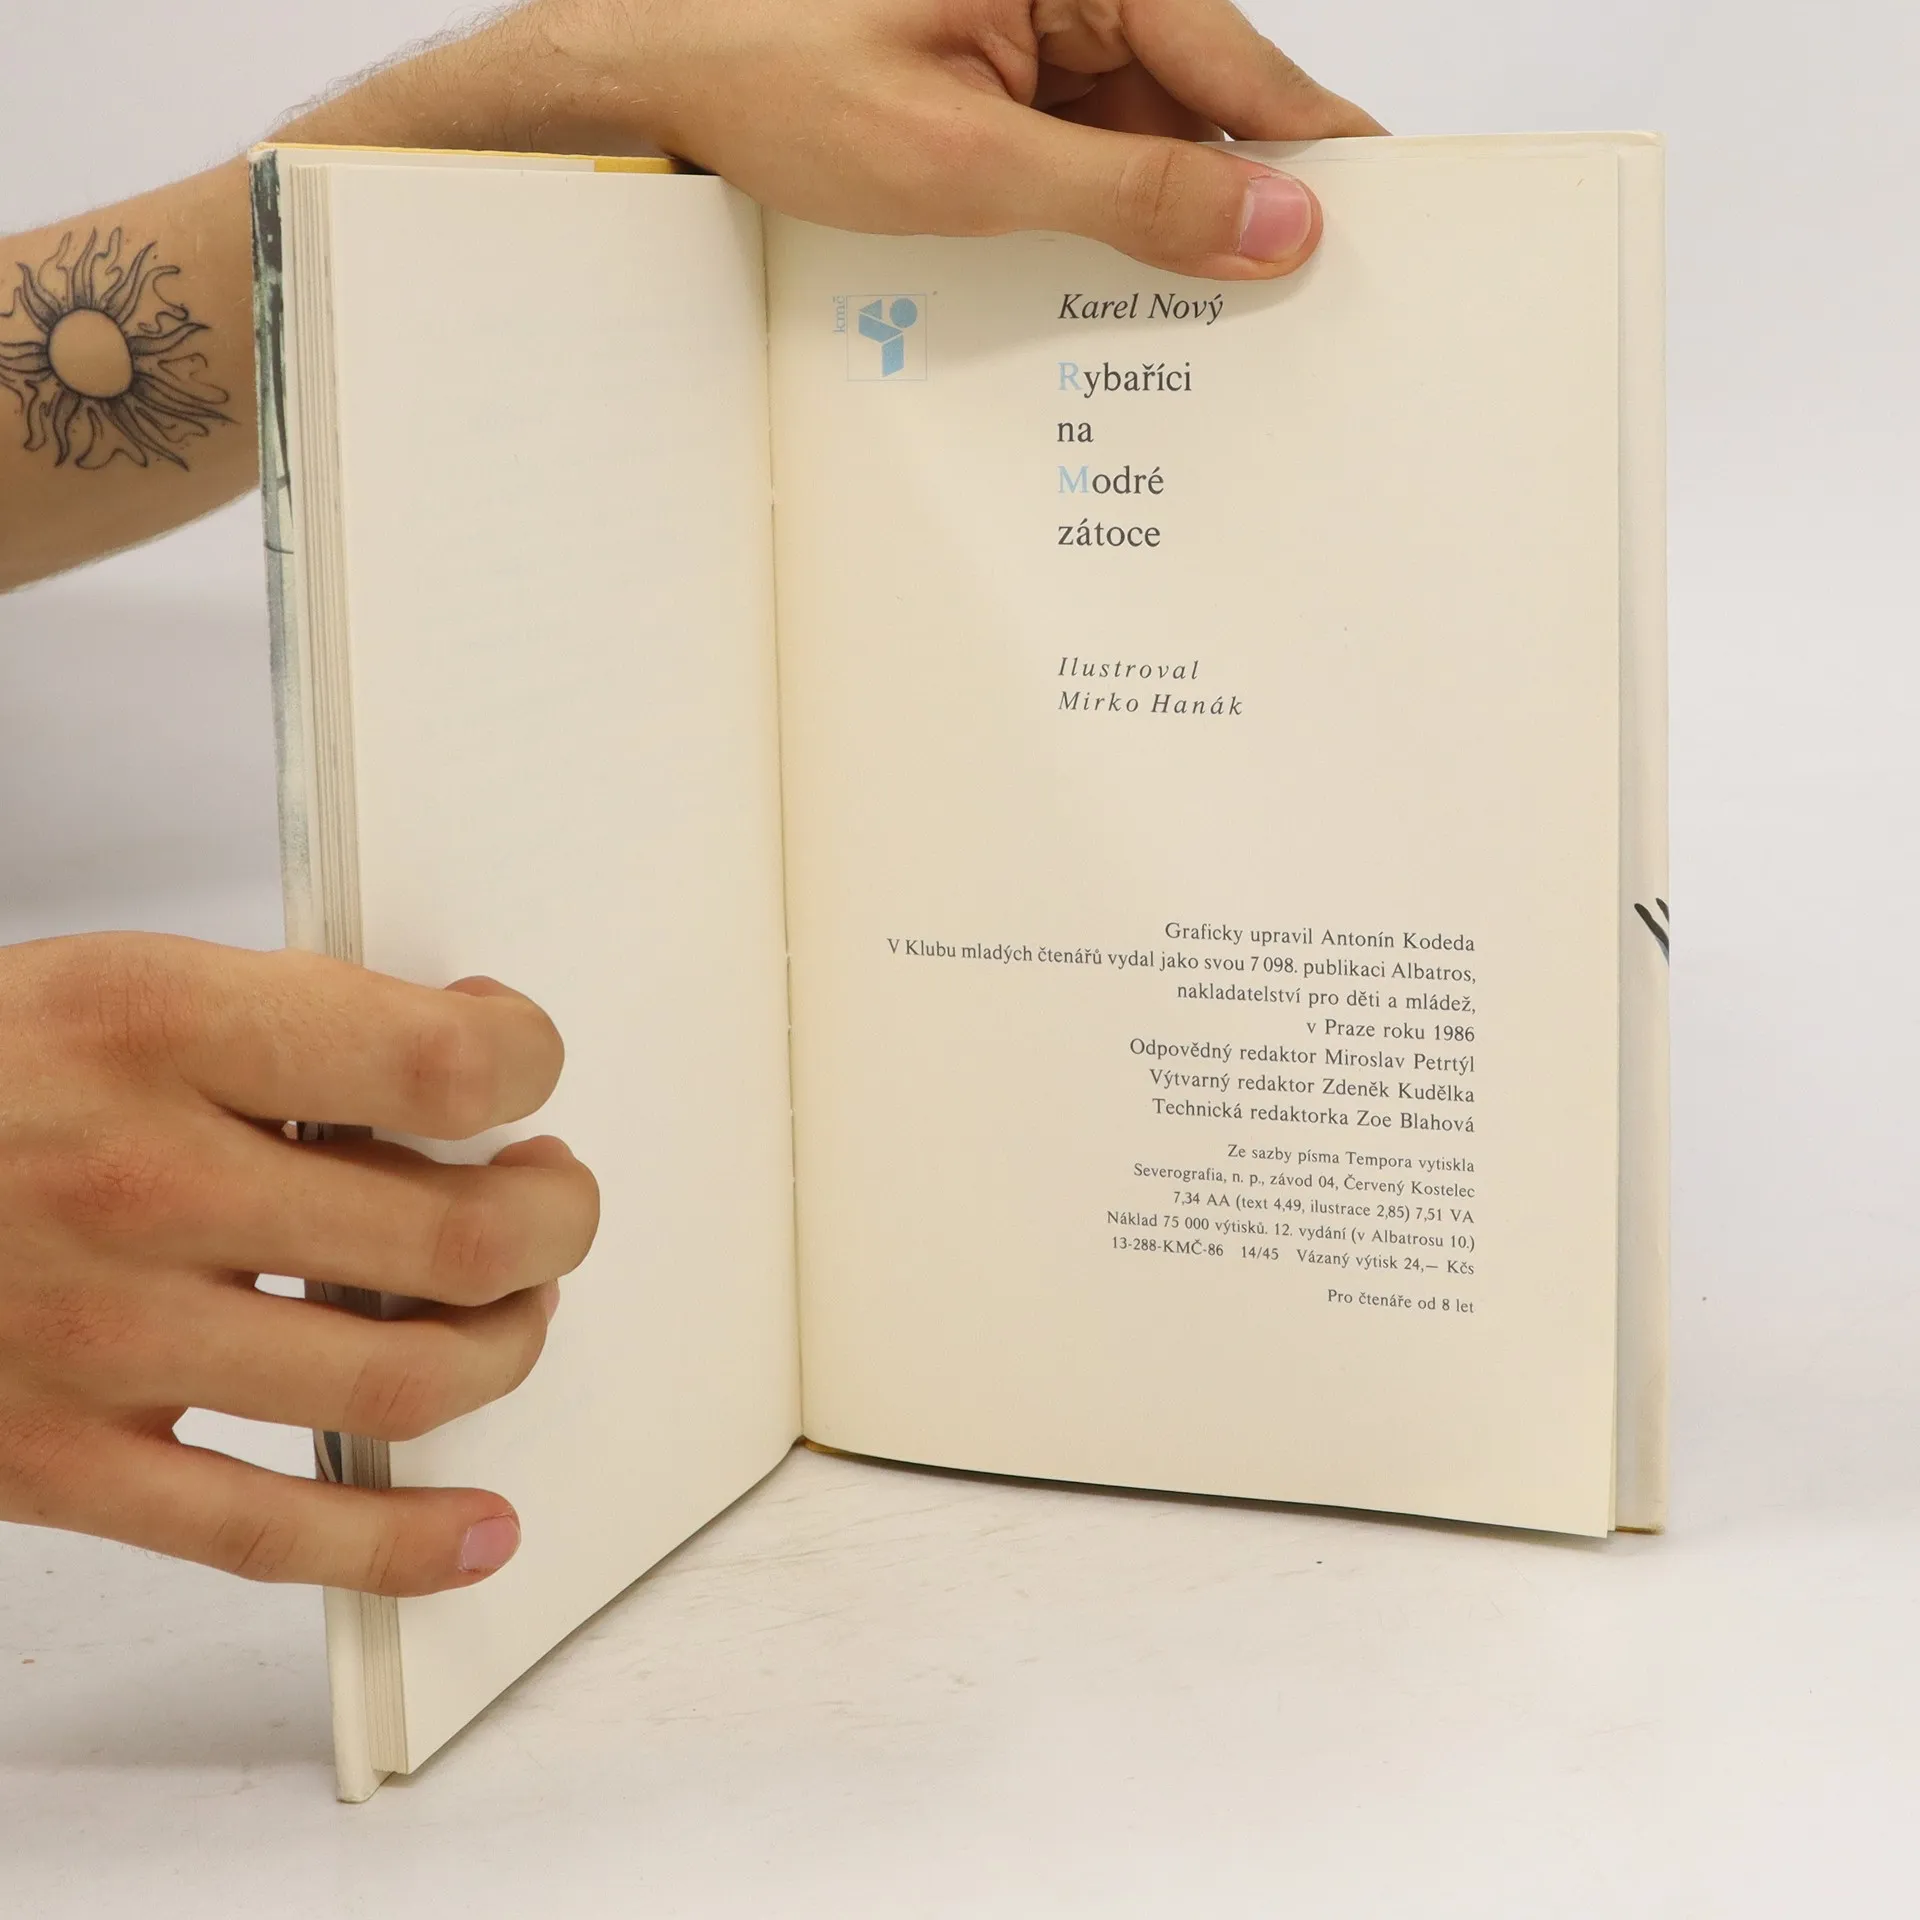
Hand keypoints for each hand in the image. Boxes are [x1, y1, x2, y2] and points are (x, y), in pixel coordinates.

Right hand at [0, 935, 597, 1593]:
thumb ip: (290, 1021)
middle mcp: (135, 1183)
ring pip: (396, 1384)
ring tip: (512, 1311)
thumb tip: (467, 1061)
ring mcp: (98, 1335)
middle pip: (449, 1239)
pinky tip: (477, 1530)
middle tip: (553, 1202)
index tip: (529, 1071)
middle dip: (551, 1221)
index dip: (527, 1063)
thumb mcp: (117, 984)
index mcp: (156, 1031)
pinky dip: (401, 1545)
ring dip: (505, 1349)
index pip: (435, 1064)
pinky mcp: (57, 1461)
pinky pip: (266, 1530)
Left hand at [312, 0, 1382, 279]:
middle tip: (1286, 310)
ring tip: (1191, 324)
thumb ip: (1130, 194)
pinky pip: (1092, 152)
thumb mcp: (970, 160)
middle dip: (1236, 203)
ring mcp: (1040, 33)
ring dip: (1166, 227)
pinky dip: (1106, 223)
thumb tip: (1268, 221)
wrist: (660, 77)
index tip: (1377, 226)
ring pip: (1151, 138)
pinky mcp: (1008, 81)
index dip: (1307, 153)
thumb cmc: (778, 77)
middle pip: (1204, 101)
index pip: (1239, 61)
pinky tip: (1114, 293)